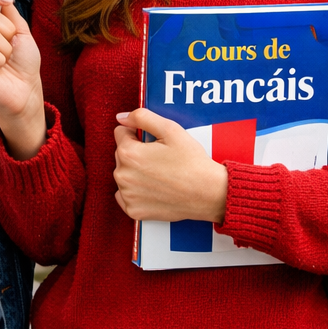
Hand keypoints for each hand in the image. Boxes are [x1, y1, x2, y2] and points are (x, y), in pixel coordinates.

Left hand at [113, 108, 227, 223]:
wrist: (206, 193)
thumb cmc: (191, 161)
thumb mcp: (170, 129)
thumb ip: (142, 117)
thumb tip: (121, 118)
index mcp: (129, 153)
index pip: (120, 133)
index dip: (138, 133)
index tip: (154, 142)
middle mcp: (122, 176)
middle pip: (121, 154)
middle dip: (136, 152)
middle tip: (160, 158)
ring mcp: (127, 196)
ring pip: (124, 174)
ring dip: (135, 172)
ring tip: (159, 173)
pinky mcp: (134, 211)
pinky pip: (126, 196)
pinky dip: (136, 191)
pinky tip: (154, 188)